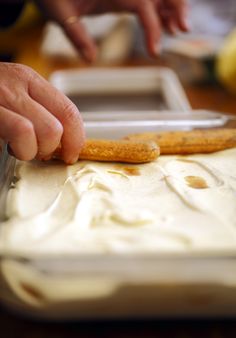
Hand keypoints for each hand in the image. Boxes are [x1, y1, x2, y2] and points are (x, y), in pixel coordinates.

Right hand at [0, 62, 84, 163]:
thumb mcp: (14, 93)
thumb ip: (38, 109)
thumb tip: (65, 138)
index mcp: (29, 79)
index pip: (69, 111)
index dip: (76, 139)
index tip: (71, 154)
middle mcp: (16, 84)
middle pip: (57, 127)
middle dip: (52, 150)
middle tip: (40, 152)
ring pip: (39, 132)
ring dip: (32, 151)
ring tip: (20, 149)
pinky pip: (19, 132)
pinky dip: (20, 149)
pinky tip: (8, 147)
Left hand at [35, 0, 188, 61]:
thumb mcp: (60, 13)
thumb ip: (76, 35)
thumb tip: (91, 59)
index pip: (141, 4)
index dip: (152, 27)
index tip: (155, 50)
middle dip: (176, 6)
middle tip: (183, 29)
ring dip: (172, 7)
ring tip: (178, 28)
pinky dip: (160, 9)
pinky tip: (166, 23)